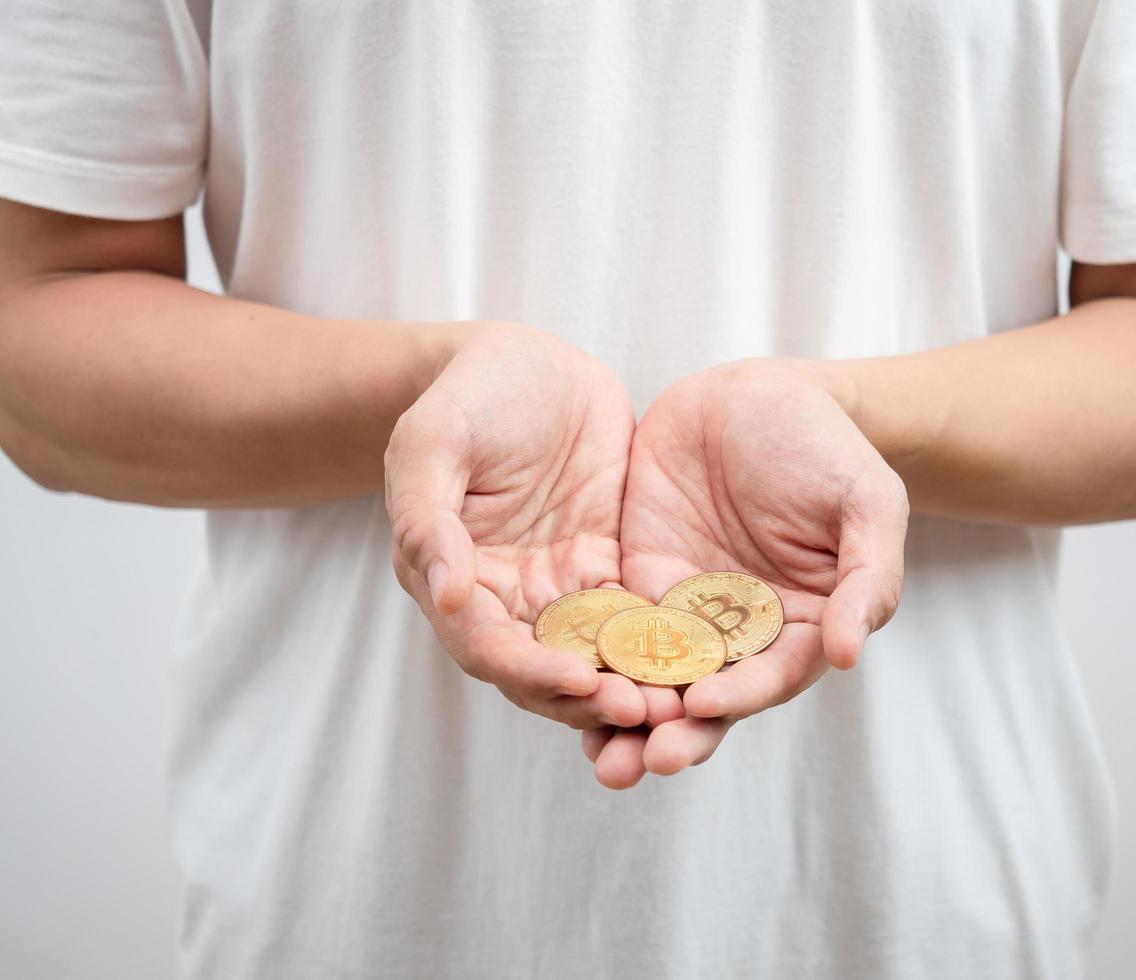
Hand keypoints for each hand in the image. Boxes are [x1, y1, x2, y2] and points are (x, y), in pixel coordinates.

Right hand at [385, 321, 651, 729]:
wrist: (531, 362)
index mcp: (454, 578)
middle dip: (590, 699)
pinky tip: (702, 660)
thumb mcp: (435, 442)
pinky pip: (635, 618)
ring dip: (631, 686)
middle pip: (544, 671)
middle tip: (645, 712)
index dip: (531, 670)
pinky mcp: (607, 567)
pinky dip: (660, 646)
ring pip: (594, 657)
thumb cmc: (470, 394)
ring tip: (681, 704)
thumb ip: (430, 518)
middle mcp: (506, 597)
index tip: (581, 682)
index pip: (488, 646)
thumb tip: (448, 595)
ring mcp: (560, 586)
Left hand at [582, 358, 908, 786]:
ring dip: (623, 720)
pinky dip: (589, 663)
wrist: (756, 392)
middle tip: (637, 763)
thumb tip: (849, 654)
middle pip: (705, 698)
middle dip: (672, 734)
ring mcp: (682, 610)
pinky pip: (608, 629)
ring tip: (598, 755)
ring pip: (651, 679)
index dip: (741, 696)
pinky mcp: (635, 580)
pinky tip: (558, 684)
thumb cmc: (826, 445)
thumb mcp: (866, 500)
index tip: (703, 706)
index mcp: (799, 626)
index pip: (770, 676)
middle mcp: (738, 633)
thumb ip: (869, 576)